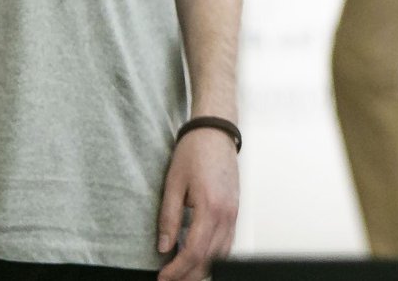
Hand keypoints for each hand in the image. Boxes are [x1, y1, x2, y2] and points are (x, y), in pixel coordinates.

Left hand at [157, 128, 238, 280]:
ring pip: (222, 253)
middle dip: (189, 275)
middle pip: (210, 258)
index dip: (177, 269)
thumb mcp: (173, 184)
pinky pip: (228, 242)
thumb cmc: (195, 152)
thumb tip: (163, 247)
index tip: (162, 277)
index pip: (193, 251)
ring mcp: (234, 212)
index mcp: (210, 207)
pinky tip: (201, 259)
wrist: (216, 132)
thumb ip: (168, 218)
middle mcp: (227, 213)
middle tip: (170, 280)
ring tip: (183, 274)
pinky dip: (215, 256)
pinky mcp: (235, 210)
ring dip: (203, 268)